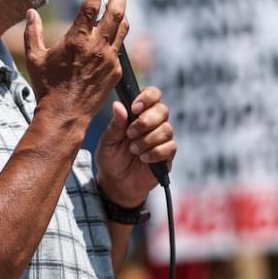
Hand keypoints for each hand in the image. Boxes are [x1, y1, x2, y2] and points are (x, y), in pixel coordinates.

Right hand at [24, 0, 127, 123]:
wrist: (65, 115)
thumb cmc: (47, 87)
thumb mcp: (35, 58)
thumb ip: (32, 33)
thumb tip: (31, 12)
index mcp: (77, 40)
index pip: (91, 4)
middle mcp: (97, 47)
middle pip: (116, 11)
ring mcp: (109, 59)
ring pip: (123, 27)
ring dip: (122, 10)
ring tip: (118, 1)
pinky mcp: (116, 71)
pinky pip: (120, 47)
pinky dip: (117, 34)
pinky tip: (112, 30)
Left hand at [96, 86, 175, 207]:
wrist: (116, 183)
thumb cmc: (111, 158)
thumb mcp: (108, 141)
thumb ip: (115, 125)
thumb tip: (118, 105)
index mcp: (139, 114)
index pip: (152, 95)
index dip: (147, 98)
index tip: (134, 108)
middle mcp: (154, 123)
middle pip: (163, 110)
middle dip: (146, 121)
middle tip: (130, 134)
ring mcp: (162, 139)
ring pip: (167, 129)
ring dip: (148, 139)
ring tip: (133, 149)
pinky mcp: (167, 156)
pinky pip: (170, 148)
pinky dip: (155, 153)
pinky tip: (143, 158)